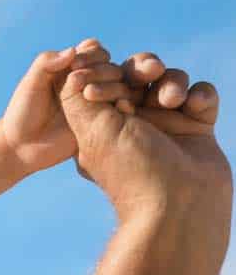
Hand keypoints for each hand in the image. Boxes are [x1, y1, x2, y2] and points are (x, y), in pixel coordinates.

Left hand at [0, 38, 133, 174]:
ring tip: (90, 96)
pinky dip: (123, 104)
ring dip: (113, 86)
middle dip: (103, 69)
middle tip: (82, 84)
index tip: (75, 66)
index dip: (90, 53)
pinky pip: (121, 109)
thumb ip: (46, 63)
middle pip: (110, 66)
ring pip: (119, 85)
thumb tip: (73, 50)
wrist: (22, 147)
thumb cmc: (22, 113)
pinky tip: (115, 107)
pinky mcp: (102, 122)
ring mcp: (96, 103)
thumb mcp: (30, 84)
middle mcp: (87, 83)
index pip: (92, 50)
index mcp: (70, 69)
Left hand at [62, 49, 228, 221]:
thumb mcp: (93, 131)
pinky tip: (194, 106)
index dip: (104, 73)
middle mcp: (134, 122)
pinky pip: (202, 94)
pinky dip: (201, 94)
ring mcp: (167, 123)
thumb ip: (76, 97)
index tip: (104, 84)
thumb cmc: (132, 170)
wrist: (179, 207)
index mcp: (103, 124)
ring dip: (172, 81)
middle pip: (138, 74)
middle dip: (142, 67)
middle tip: (146, 73)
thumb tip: (73, 71)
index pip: (102, 80)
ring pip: (171, 79)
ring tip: (171, 101)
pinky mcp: (197, 127)